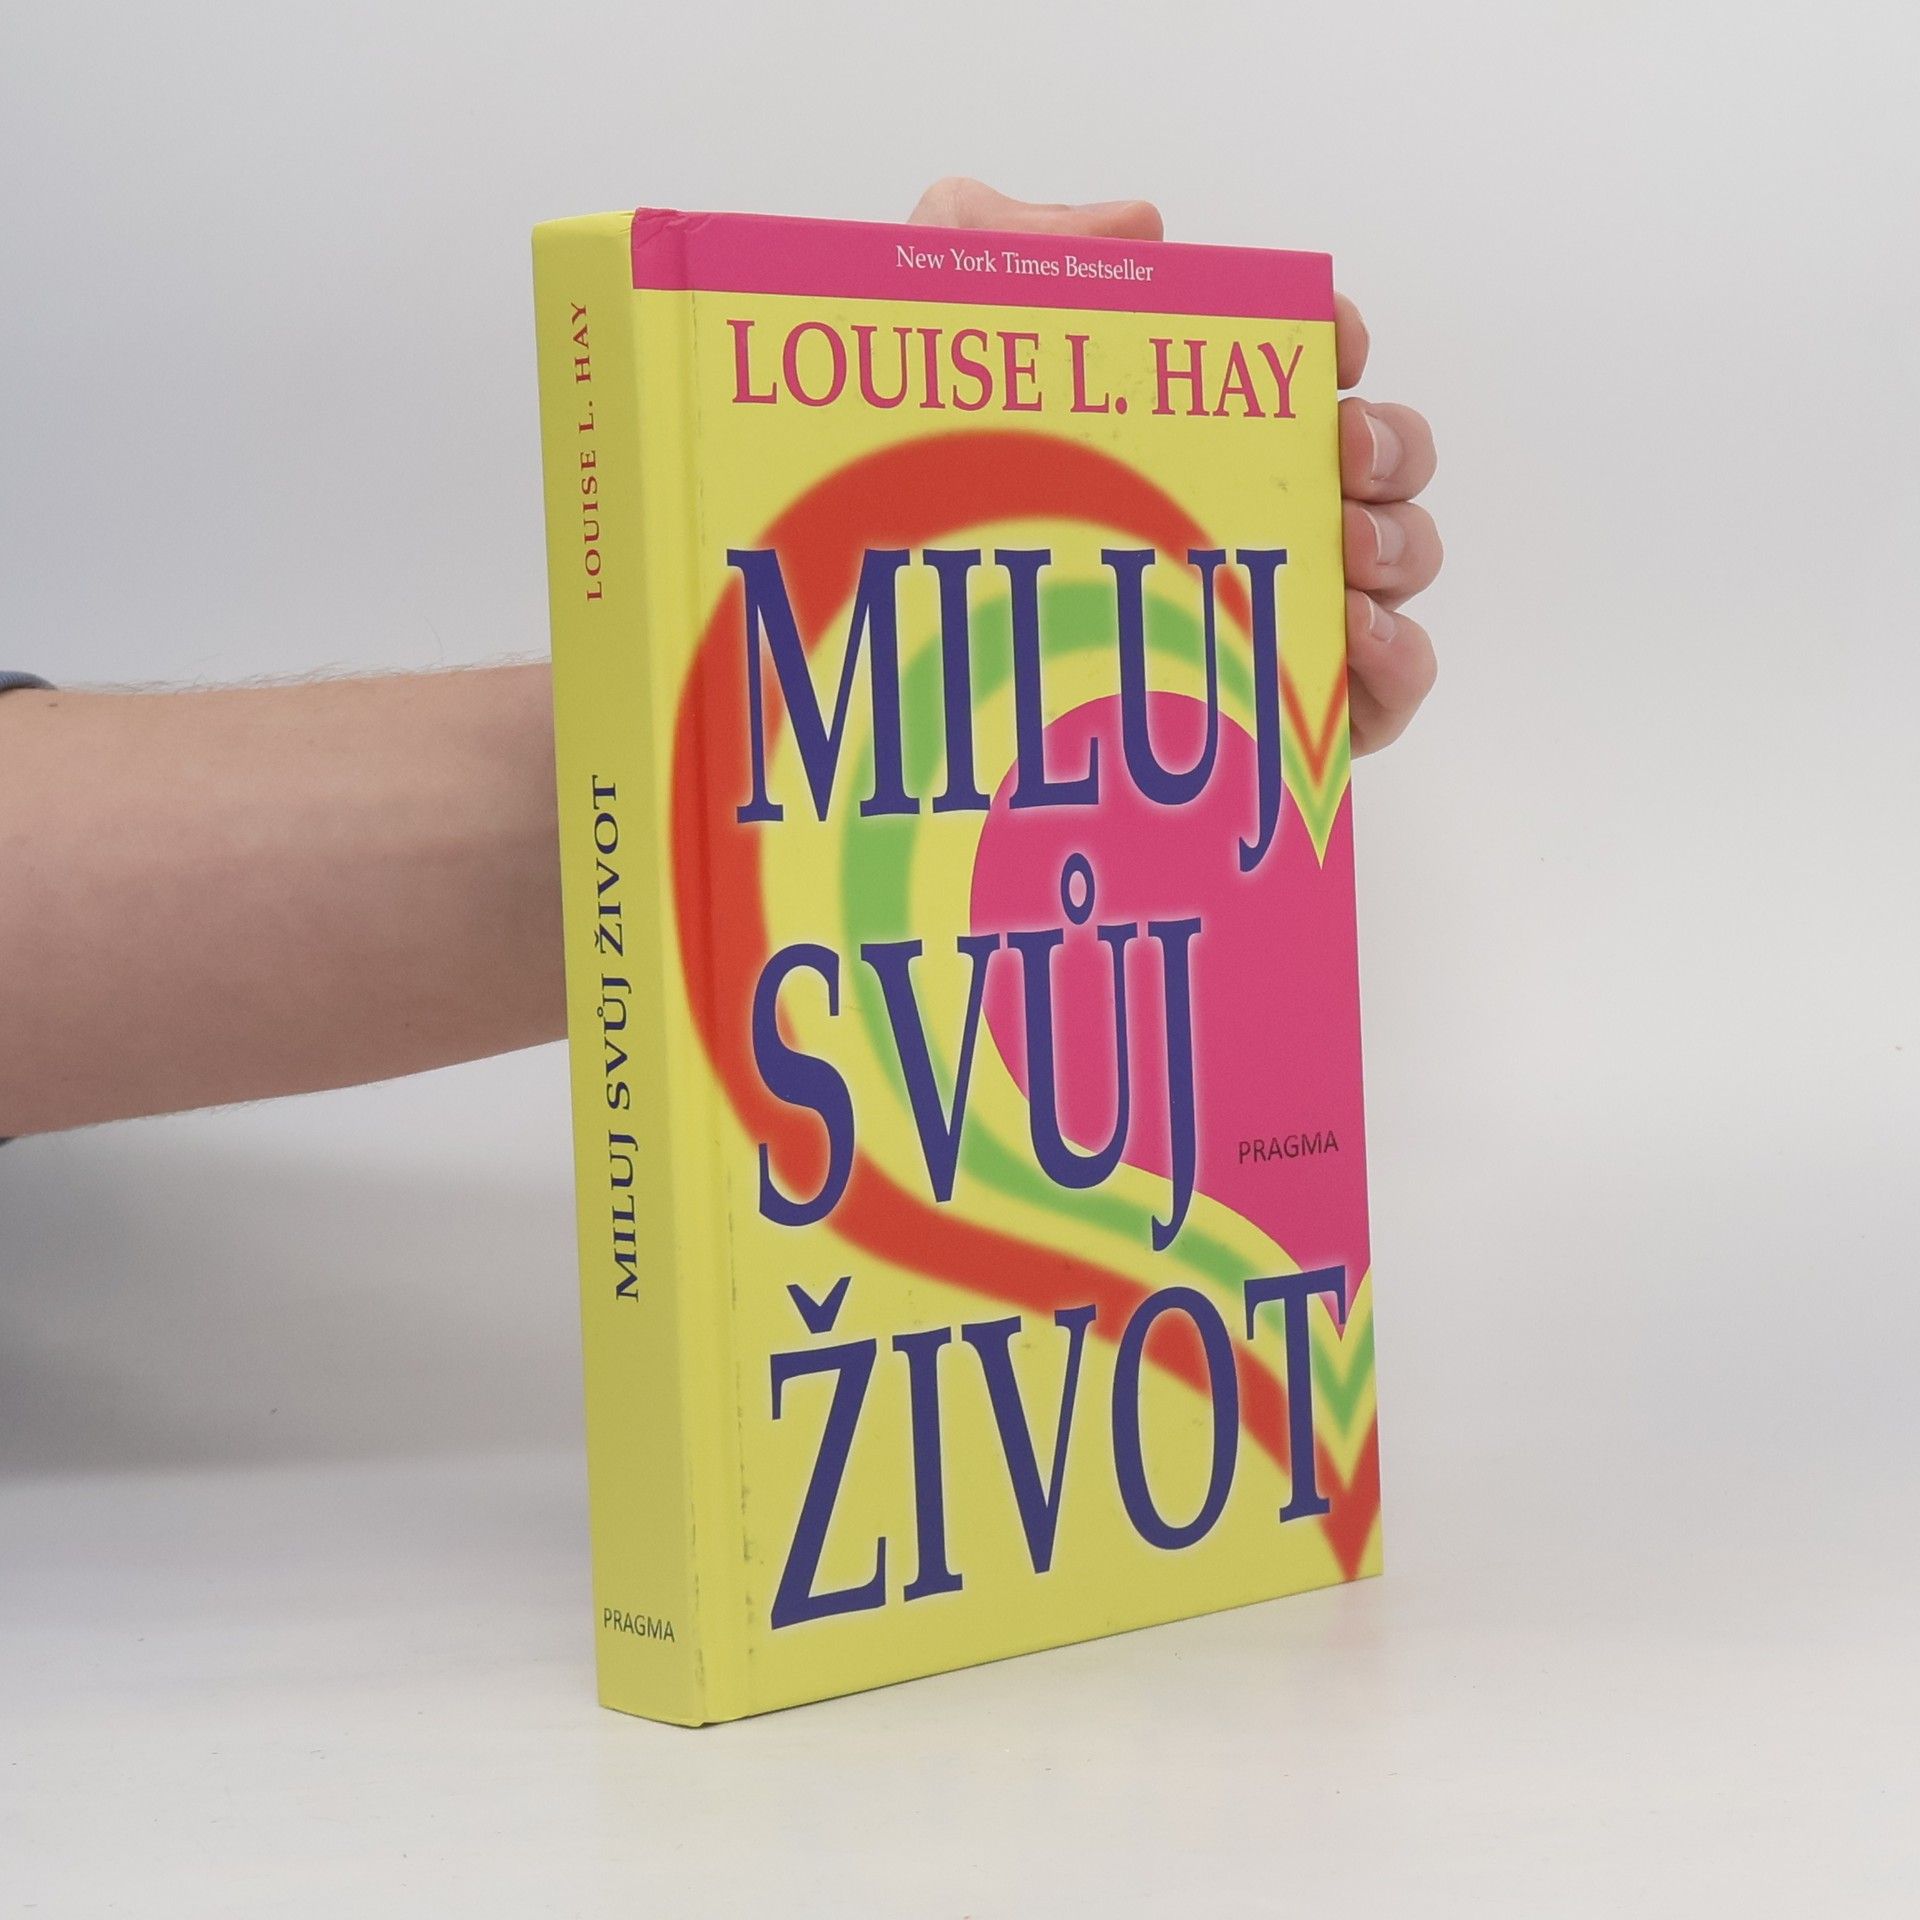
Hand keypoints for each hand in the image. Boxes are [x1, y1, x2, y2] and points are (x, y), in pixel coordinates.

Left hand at [910, 178, 1440, 755]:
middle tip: (1339, 451)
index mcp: (1197, 428)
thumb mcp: (921, 345)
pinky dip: (1399, 657)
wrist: (875, 668)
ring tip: (1342, 550)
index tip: (1326, 339)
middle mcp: (1253, 512)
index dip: (1336, 340)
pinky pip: (1389, 688)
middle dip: (1386, 444)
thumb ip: (994, 242)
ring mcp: (1282, 614)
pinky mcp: (1295, 717)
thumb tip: (1140, 227)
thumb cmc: (909, 501)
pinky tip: (1349, 635)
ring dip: (1396, 543)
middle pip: (1384, 461)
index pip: (1307, 367)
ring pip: (1401, 561)